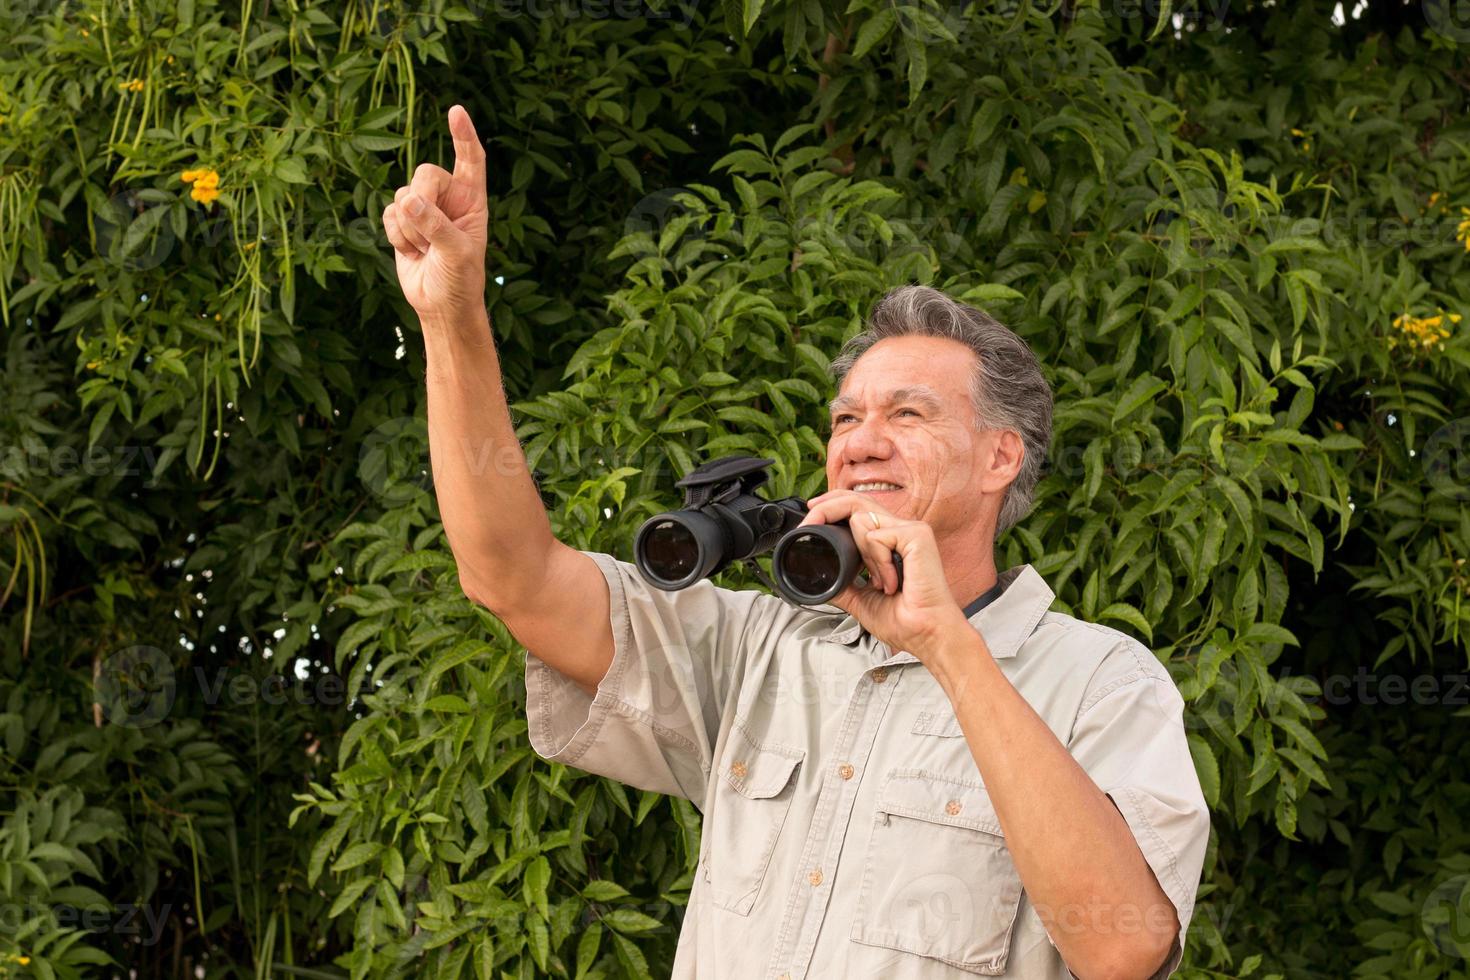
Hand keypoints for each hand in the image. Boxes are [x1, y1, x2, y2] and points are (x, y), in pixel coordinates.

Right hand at [382, 105, 489, 318]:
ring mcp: (424, 209)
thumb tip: (409, 201)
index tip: (456, 111)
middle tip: (430, 233)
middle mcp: (449, 199)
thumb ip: (436, 226)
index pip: (471, 160)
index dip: (464, 135)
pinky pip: (388, 214)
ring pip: (402, 196)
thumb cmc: (461, 280)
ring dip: (410, 229)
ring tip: (427, 250)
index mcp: (473, 200)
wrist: (441, 305)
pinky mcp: (402, 223)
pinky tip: (413, 253)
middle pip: (424, 174)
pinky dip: (396, 236)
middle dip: (422, 202)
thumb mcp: (457, 254)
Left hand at [800, 491, 969, 659]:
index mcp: (891, 541)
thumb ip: (843, 584)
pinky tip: (892, 582)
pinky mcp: (917, 535)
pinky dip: (876, 561)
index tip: (812, 510)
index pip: (860, 508)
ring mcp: (910, 530)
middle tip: (809, 521)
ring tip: (881, 583)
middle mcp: (901, 530)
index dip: (834, 504)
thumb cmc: (905, 621)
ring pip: (861, 518)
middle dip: (828, 506)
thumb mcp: (861, 599)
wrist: (925, 635)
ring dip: (862, 556)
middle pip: (857, 500)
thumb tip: (818, 579)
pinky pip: (876, 536)